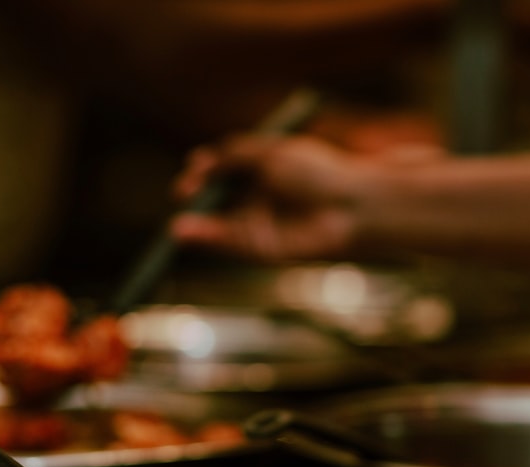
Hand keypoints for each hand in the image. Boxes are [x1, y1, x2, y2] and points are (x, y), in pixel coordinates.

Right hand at [170, 134, 364, 262]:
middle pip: (217, 197)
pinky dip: (207, 239)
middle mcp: (259, 197)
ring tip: (178, 224)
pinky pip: (229, 244)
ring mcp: (260, 224)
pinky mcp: (263, 249)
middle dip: (196, 195)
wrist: (350, 207)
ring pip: (219, 224)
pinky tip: (186, 232)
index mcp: (263, 168)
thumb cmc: (320, 174)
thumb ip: (235, 155)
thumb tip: (201, 160)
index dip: (205, 169)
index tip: (195, 167)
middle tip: (184, 192)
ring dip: (195, 224)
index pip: (224, 168)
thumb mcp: (273, 154)